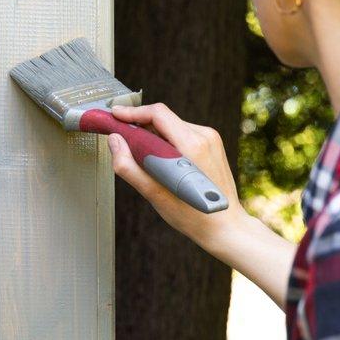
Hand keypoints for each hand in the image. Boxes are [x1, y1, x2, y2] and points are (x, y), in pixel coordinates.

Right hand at [102, 104, 295, 306]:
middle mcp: (204, 136)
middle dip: (139, 125)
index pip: (157, 114)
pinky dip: (166, 142)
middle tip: (122, 139)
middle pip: (164, 118)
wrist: (225, 226)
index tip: (115, 116)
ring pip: (172, 126)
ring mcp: (211, 139)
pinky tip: (161, 161)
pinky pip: (182, 134)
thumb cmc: (194, 216)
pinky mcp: (212, 145)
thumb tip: (114, 141)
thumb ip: (129, 166)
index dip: (132, 113)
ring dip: (153, 136)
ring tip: (142, 156)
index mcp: (192, 145)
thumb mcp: (154, 194)